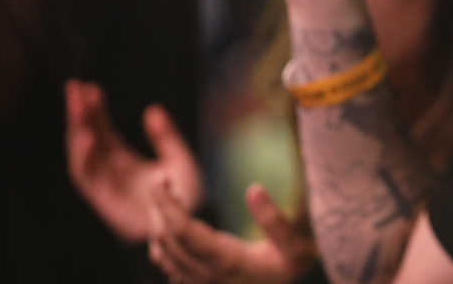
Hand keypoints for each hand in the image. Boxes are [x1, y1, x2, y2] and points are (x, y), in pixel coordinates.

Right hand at [65, 80, 203, 242]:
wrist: (189, 225)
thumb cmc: (185, 197)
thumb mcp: (179, 159)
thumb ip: (166, 136)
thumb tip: (152, 109)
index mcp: (124, 161)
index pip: (103, 131)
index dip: (94, 110)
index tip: (88, 87)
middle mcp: (111, 172)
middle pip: (88, 138)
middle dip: (79, 113)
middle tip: (74, 87)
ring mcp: (106, 185)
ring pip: (82, 154)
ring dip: (77, 129)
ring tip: (77, 105)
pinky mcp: (104, 199)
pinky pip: (88, 177)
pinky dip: (84, 156)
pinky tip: (86, 135)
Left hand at [148, 180, 317, 283]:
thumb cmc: (292, 268)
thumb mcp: (295, 247)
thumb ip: (274, 220)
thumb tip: (254, 188)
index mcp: (226, 260)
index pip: (183, 231)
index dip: (167, 205)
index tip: (160, 179)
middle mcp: (206, 274)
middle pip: (167, 240)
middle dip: (158, 208)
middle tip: (163, 180)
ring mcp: (200, 283)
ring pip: (163, 254)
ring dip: (157, 223)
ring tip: (164, 197)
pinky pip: (168, 264)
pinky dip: (162, 241)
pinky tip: (170, 225)